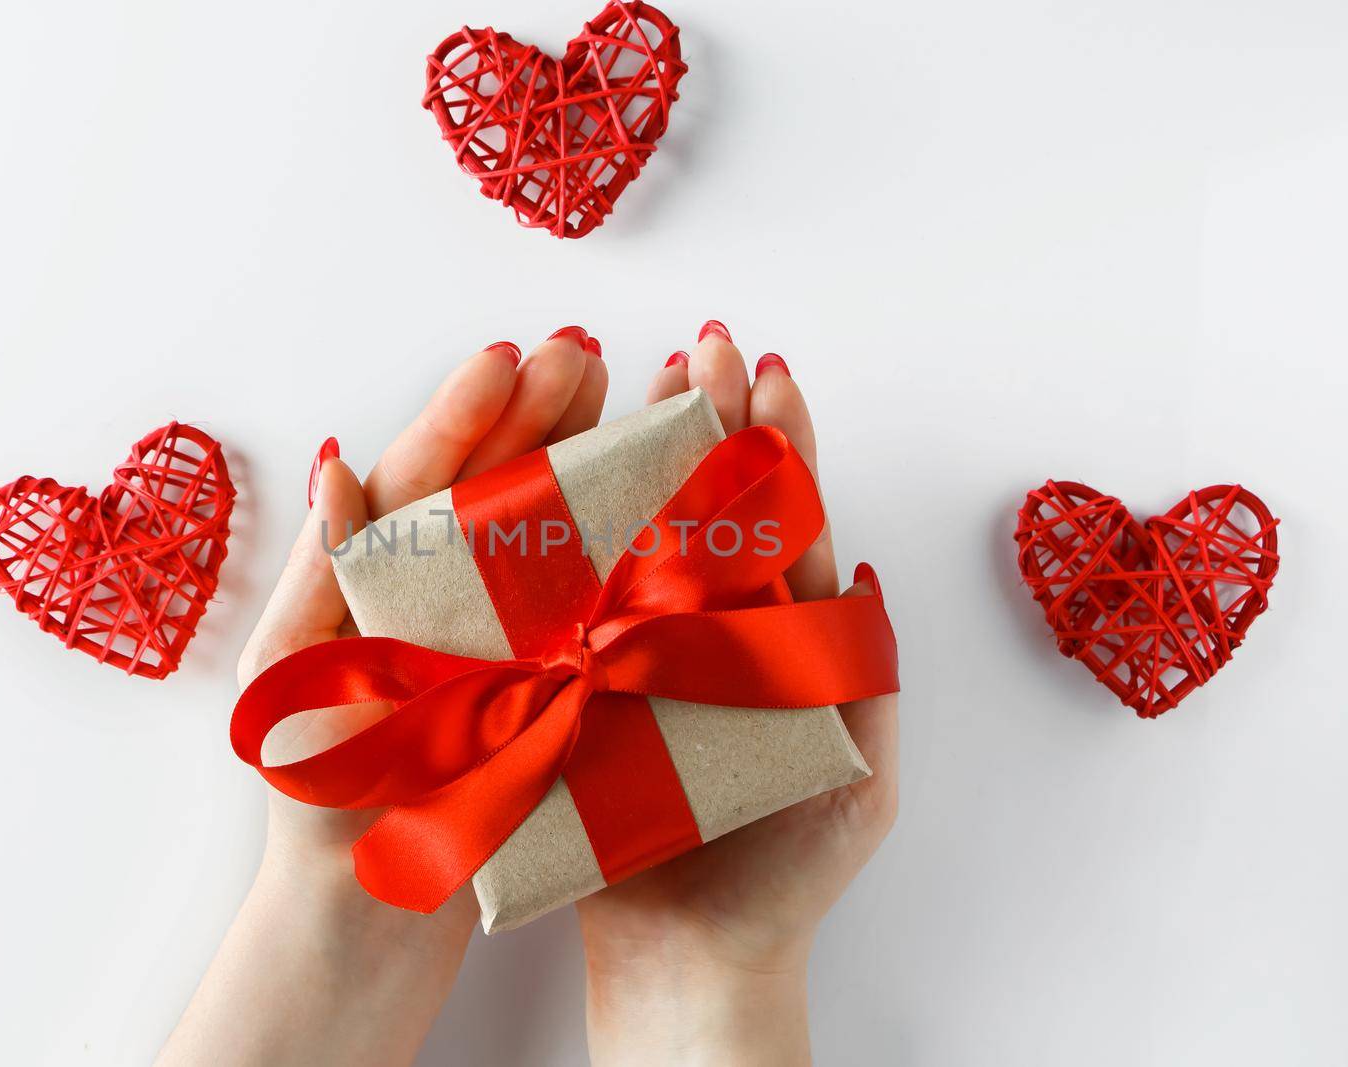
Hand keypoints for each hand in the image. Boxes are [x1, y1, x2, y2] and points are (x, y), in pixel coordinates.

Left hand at [158, 328, 607, 1066]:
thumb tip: (338, 464)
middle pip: (481, 482)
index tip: (511, 360)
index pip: (415, 478)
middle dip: (532, 411)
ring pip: (528, 521)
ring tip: (623, 393)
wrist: (364, 913)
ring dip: (570, 454)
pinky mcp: (518, 674)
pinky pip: (559, 587)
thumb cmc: (318, 808)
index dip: (462, 415)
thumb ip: (321, 578)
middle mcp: (422, 593)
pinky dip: (596, 535)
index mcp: (362, 581)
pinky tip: (641, 500)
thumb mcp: (296, 689)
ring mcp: (474, 629)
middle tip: (589, 354)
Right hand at [575, 324, 898, 1066]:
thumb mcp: (859, 779)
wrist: (690, 965)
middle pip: (707, 510)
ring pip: (637, 541)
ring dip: (637, 461)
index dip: (778, 443)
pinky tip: (557, 483)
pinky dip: (567, 542)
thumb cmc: (784, 877)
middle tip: (698, 349)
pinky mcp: (581, 693)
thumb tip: (858, 564)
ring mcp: (641, 658)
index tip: (768, 372)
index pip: (780, 522)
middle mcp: (706, 633)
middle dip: (708, 424)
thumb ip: (864, 675)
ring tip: (634, 388)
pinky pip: (572, 609)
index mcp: (778, 641)